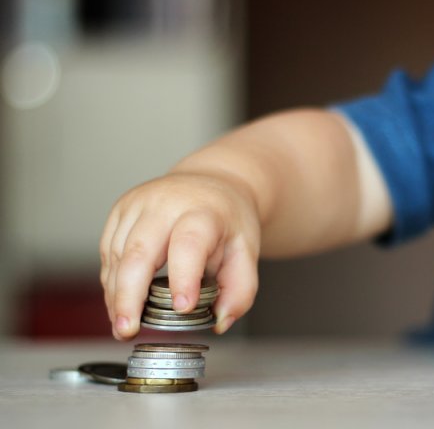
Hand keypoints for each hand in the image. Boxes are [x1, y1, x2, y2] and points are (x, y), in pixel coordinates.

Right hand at [99, 172, 260, 339]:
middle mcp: (166, 202)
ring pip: (117, 255)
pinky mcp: (120, 210)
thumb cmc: (227, 219)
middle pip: (139, 251)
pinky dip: (111, 282)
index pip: (190, 243)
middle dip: (129, 296)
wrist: (213, 183)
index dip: (184, 276)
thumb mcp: (247, 251)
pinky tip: (120, 302)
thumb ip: (241, 290)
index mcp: (204, 210)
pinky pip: (108, 252)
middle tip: (129, 329)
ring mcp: (138, 204)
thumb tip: (221, 320)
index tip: (183, 308)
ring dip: (117, 295)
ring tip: (125, 326)